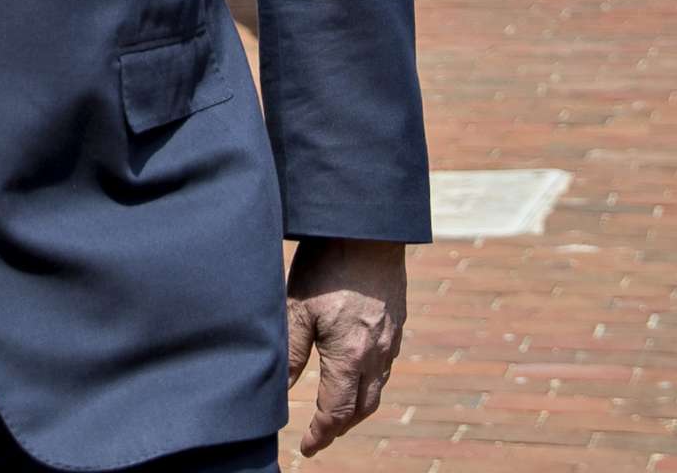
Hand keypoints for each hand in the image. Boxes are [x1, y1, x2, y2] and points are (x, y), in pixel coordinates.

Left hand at [286, 237, 405, 456]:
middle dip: (340, 426)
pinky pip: (385, 364)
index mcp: (352, 356)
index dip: (321, 434)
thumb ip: (291, 353)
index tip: (306, 448)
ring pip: (377, 387)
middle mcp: (378, 354)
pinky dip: (368, 380)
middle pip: (363, 407)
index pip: (338, 412)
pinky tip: (354, 372)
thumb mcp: (296, 309)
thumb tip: (279, 390)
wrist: (368, 228)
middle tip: (319, 435)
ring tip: (335, 410)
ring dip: (356, 406)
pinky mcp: (397, 321)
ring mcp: (392, 338)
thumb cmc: (326, 265)